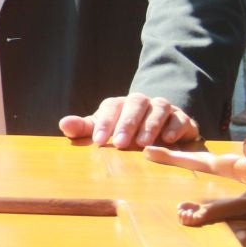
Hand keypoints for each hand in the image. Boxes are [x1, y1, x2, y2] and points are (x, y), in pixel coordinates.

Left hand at [58, 93, 199, 148]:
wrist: (158, 134)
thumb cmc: (122, 133)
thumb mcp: (102, 131)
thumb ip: (84, 128)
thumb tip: (63, 124)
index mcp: (119, 104)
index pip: (110, 108)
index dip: (104, 123)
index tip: (98, 141)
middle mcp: (141, 102)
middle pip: (135, 104)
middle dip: (127, 124)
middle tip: (120, 144)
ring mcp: (163, 108)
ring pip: (159, 109)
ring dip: (151, 126)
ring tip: (143, 144)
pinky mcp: (182, 118)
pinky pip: (180, 118)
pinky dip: (175, 127)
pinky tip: (168, 140)